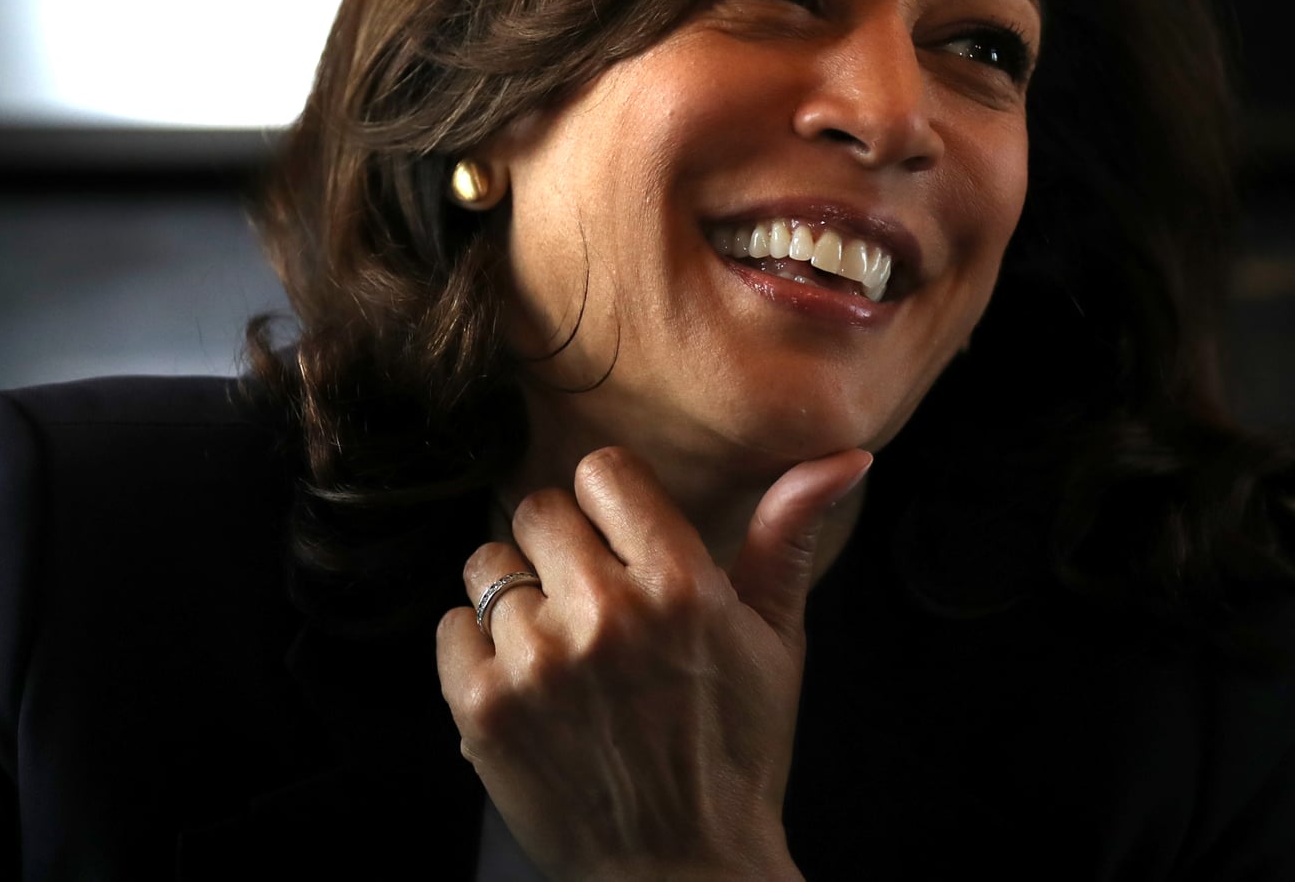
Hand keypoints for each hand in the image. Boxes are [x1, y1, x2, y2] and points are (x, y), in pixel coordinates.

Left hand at [435, 445, 870, 881]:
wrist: (681, 873)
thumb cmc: (735, 753)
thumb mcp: (777, 641)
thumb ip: (790, 536)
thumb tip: (844, 454)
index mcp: (680, 585)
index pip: (602, 472)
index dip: (609, 505)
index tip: (620, 542)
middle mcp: (604, 614)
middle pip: (538, 509)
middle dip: (560, 547)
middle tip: (587, 600)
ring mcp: (536, 662)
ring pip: (487, 565)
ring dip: (515, 597)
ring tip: (556, 647)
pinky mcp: (482, 708)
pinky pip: (450, 626)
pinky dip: (476, 649)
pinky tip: (524, 684)